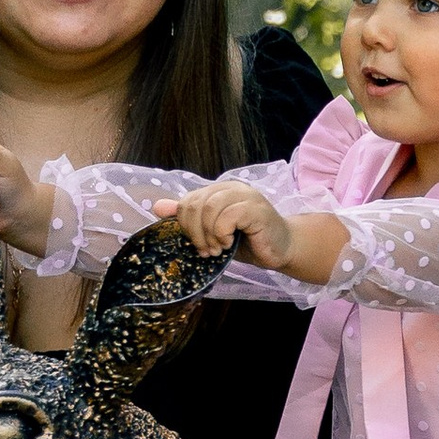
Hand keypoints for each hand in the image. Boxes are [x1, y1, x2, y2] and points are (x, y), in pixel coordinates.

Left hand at [160, 186, 347, 283]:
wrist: (281, 249)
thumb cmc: (248, 240)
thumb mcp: (213, 231)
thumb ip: (189, 218)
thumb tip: (157, 206)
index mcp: (219, 190)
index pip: (188, 201)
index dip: (185, 225)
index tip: (197, 245)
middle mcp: (231, 188)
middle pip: (195, 204)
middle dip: (194, 232)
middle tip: (206, 250)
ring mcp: (245, 196)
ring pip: (209, 209)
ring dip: (208, 235)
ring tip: (217, 249)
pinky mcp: (255, 208)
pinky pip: (227, 216)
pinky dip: (222, 233)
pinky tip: (229, 243)